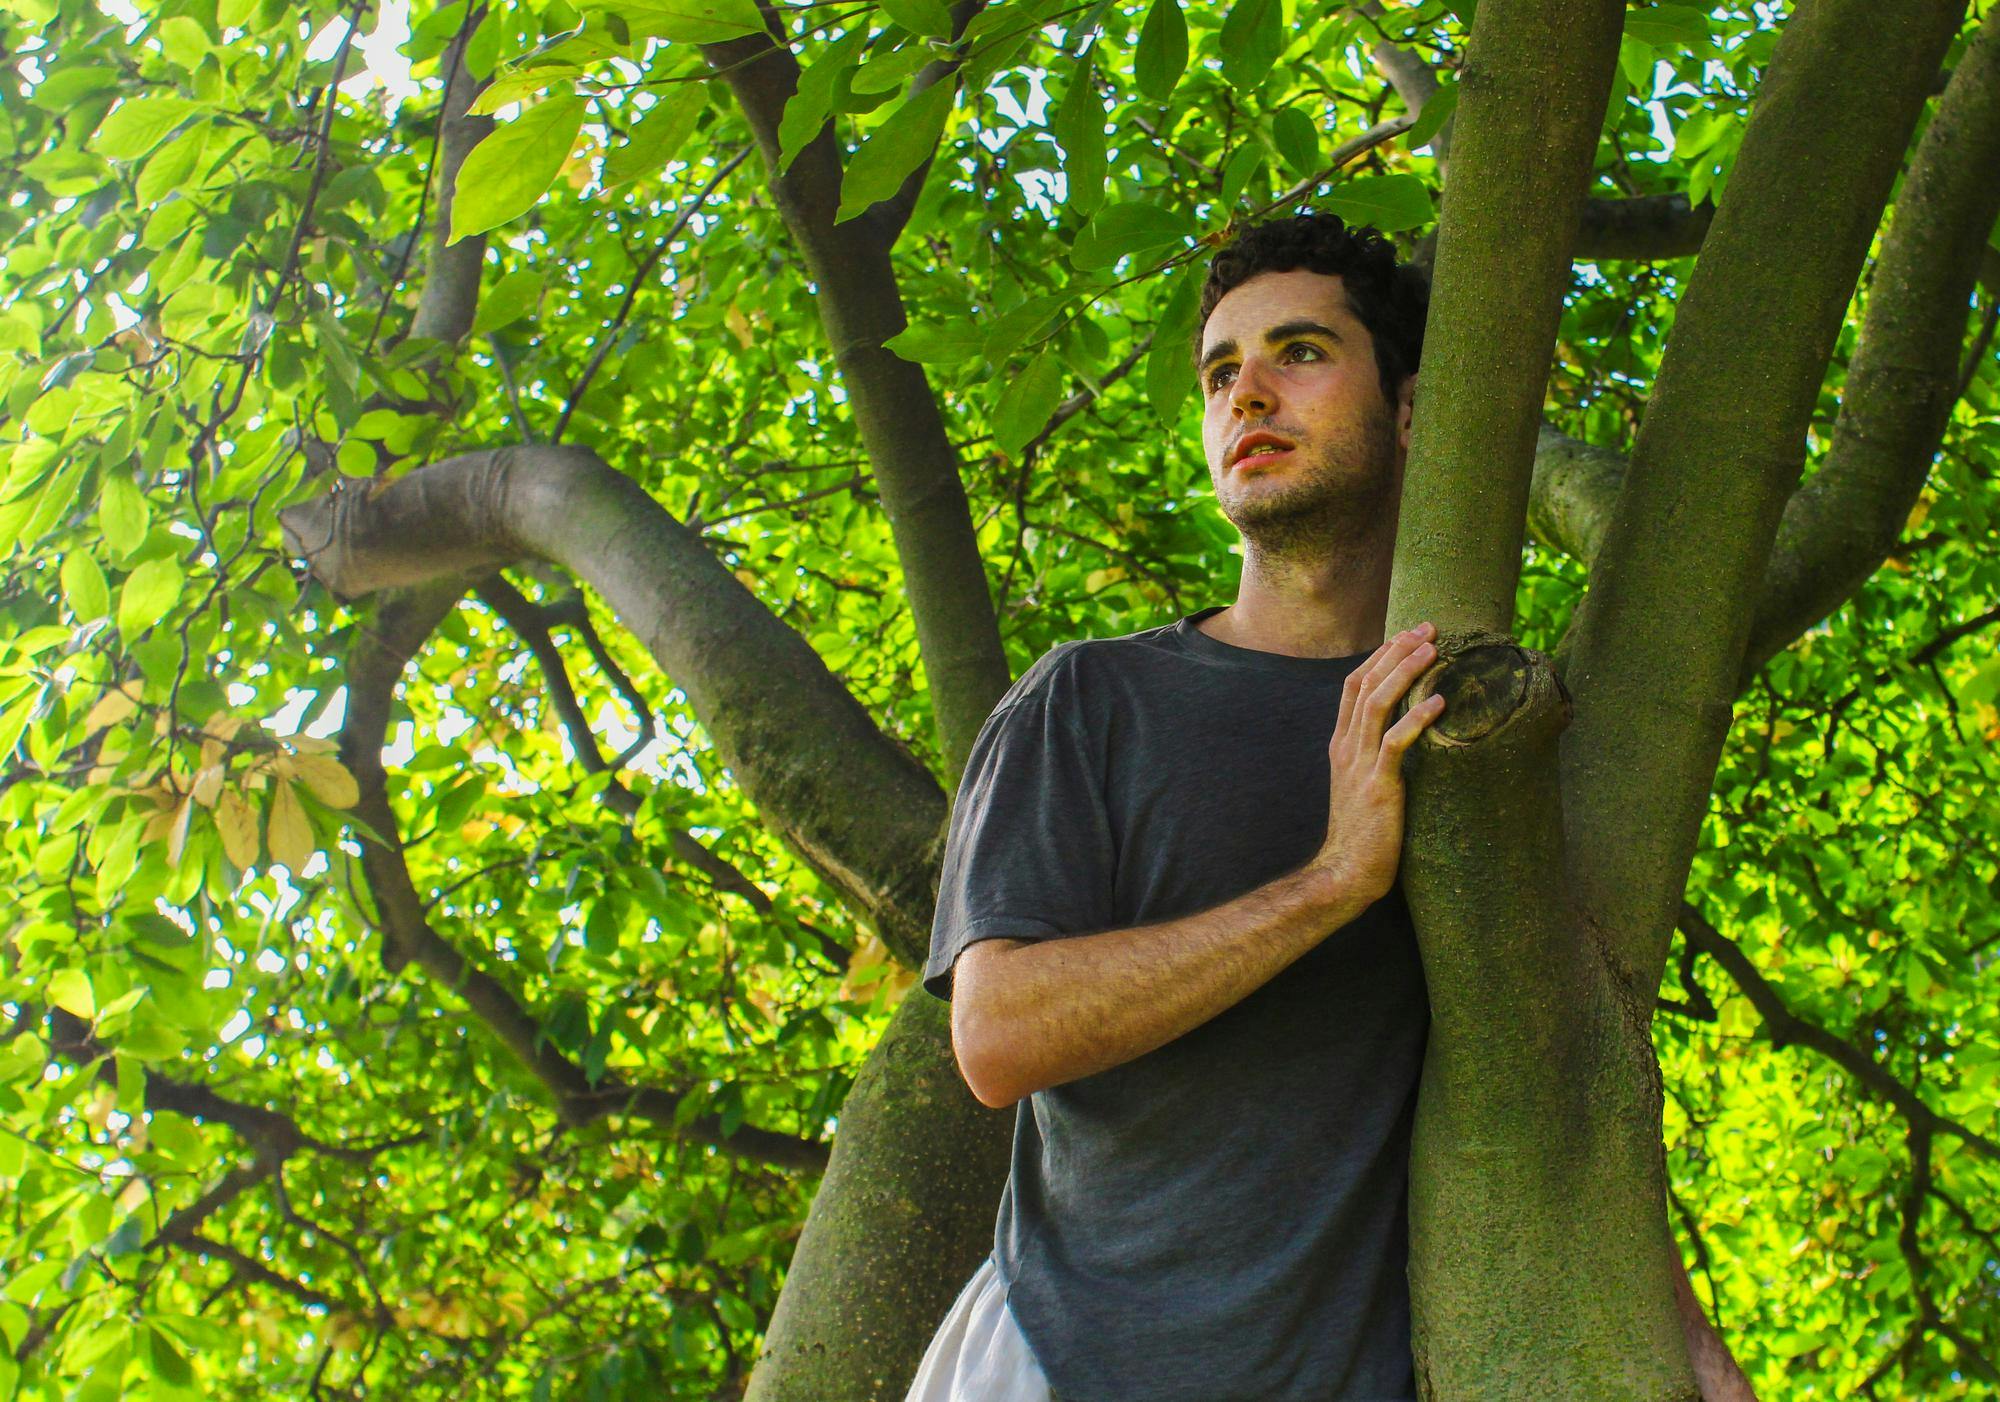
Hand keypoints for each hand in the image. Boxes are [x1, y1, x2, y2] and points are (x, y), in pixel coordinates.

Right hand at [1308, 622, 1446, 905]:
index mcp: (1342, 744)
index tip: (1407, 635)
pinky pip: (1396, 743)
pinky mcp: (1379, 786)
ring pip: (1378, 704)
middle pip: (1366, 684)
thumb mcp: (1364, 784)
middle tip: (1427, 629)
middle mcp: (1347, 748)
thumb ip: (1377, 756)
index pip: (1355, 686)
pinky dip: (1416, 718)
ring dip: (1406, 673)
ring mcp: (1359, 765)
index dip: (1380, 656)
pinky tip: (1439, 702)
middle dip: (1396, 652)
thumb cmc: (1364, 833)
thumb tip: (1409, 736)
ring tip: (1433, 650)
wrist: (1346, 872)